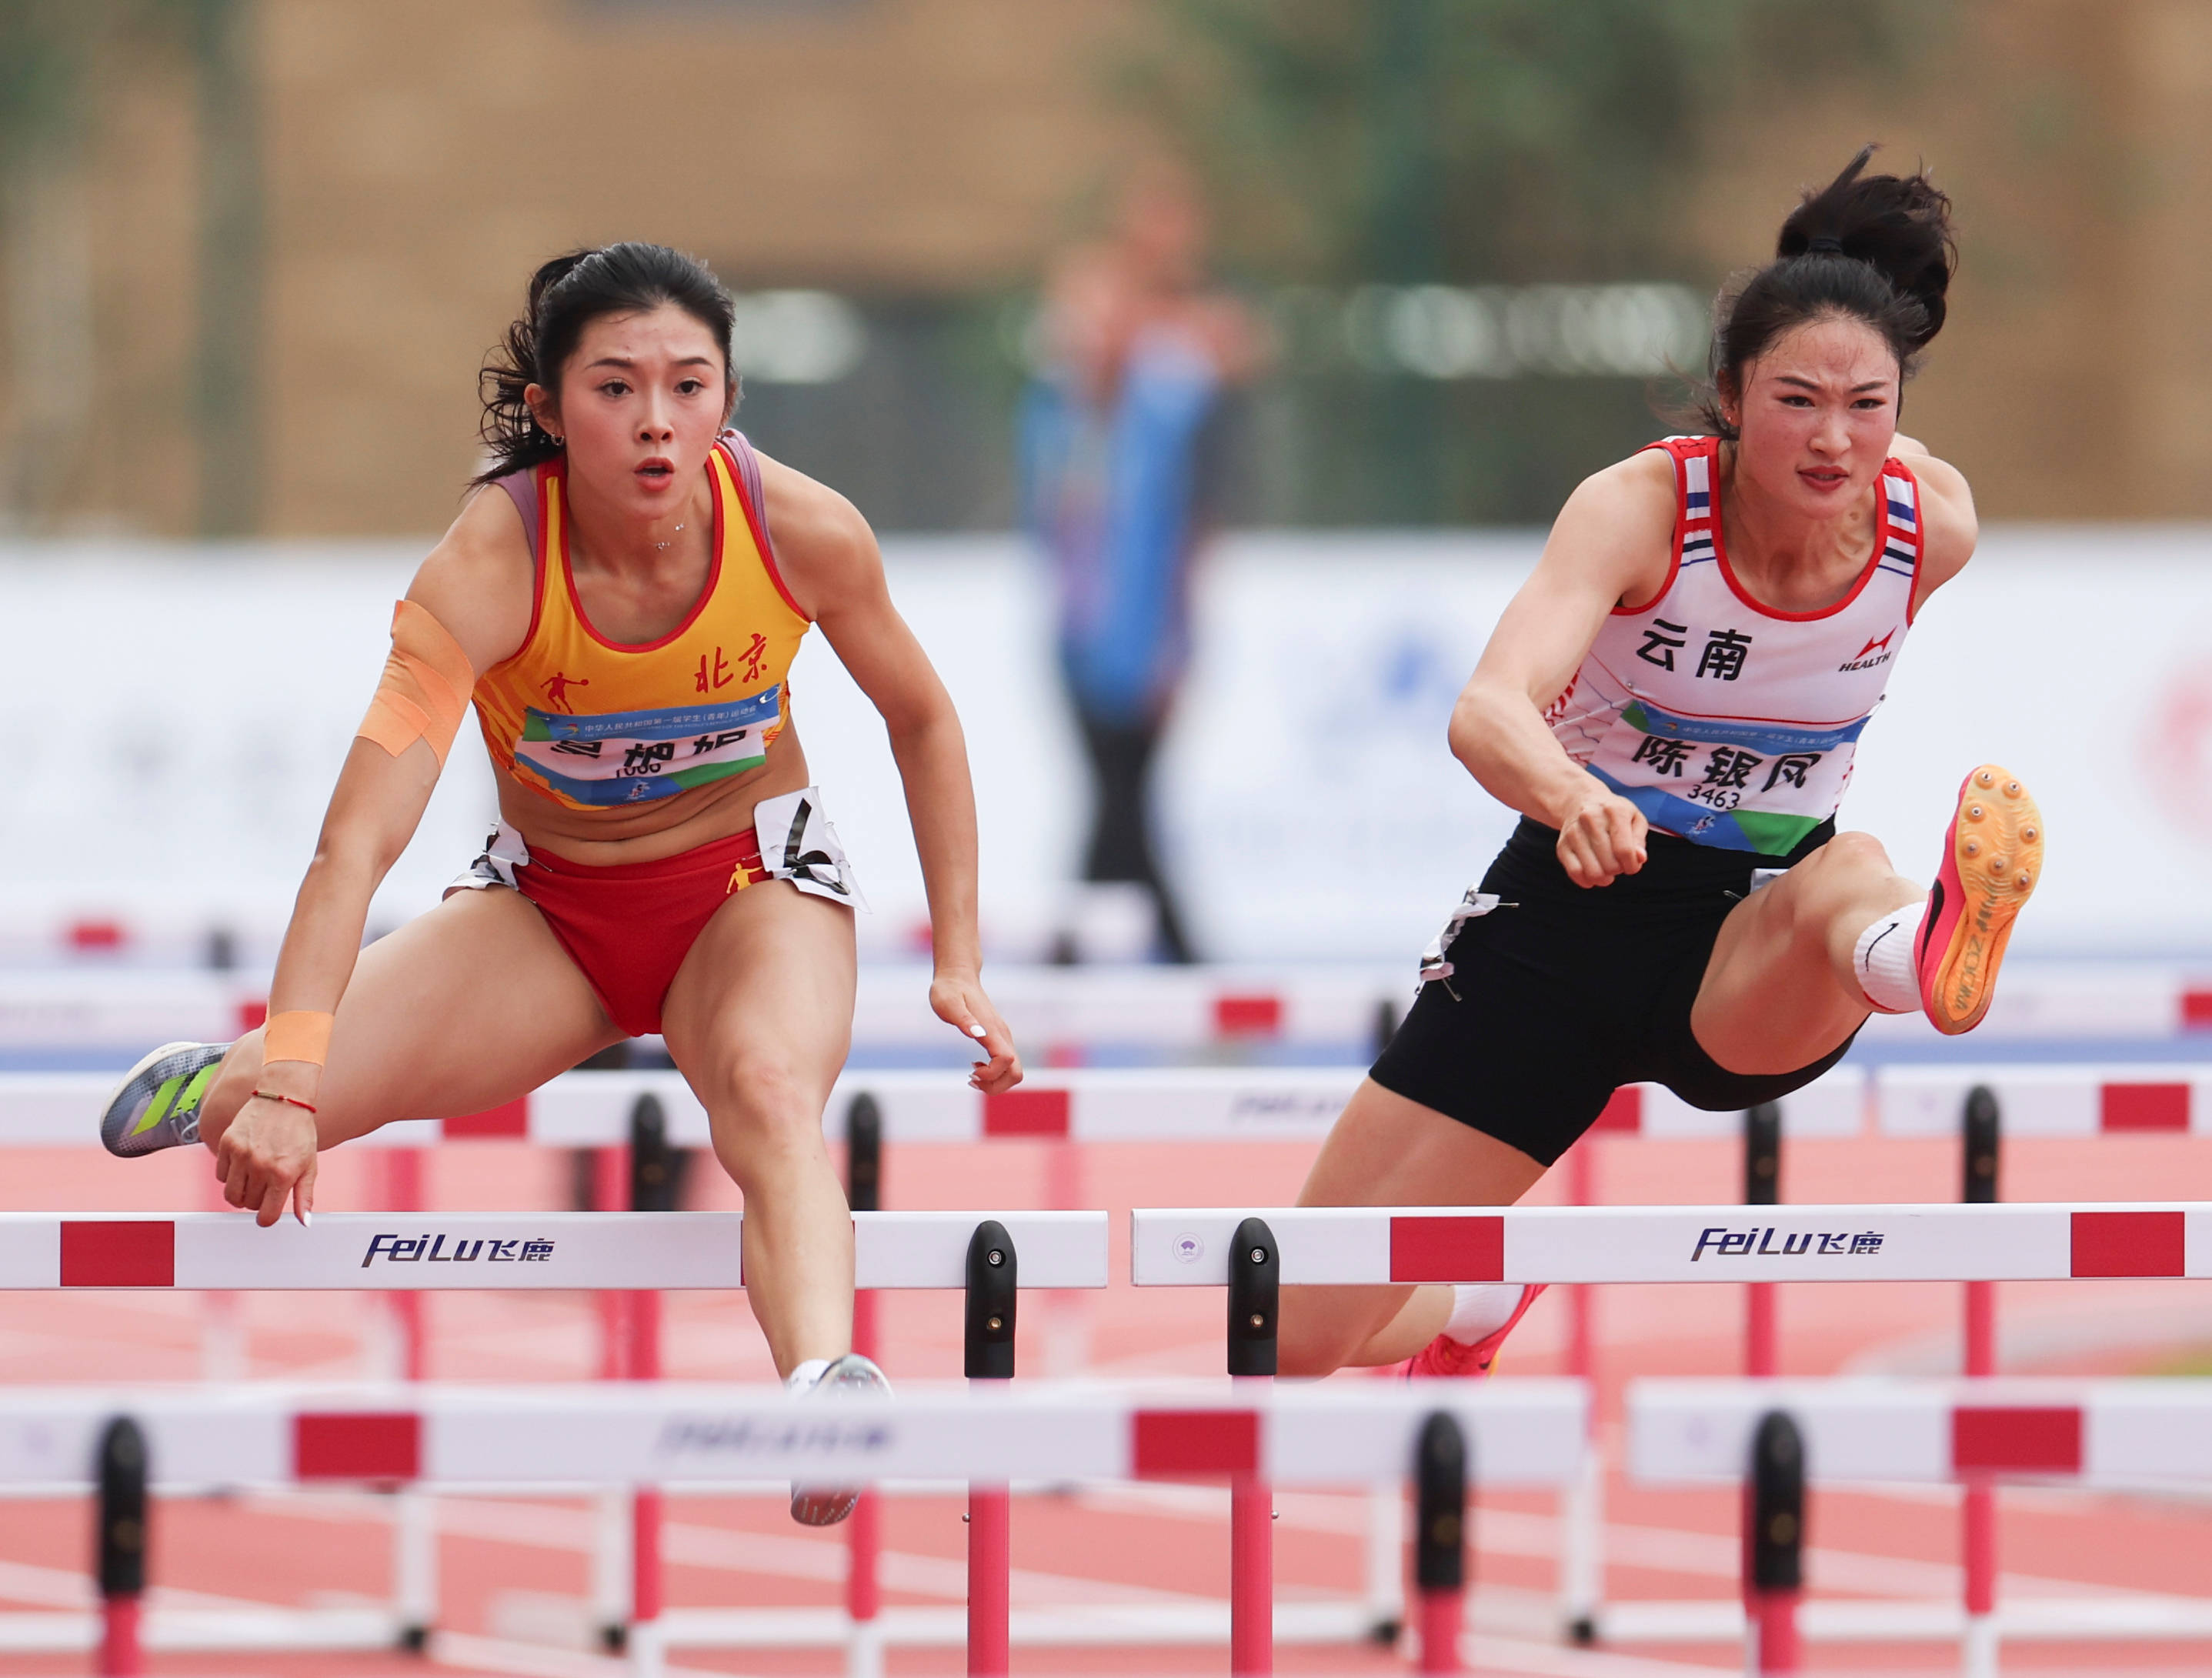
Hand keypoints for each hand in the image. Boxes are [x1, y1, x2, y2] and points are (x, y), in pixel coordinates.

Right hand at [214, 1093, 318, 1227]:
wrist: (284, 1099)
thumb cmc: (299, 1133)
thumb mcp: (309, 1165)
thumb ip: (305, 1196)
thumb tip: (304, 1222)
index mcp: (283, 1174)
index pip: (265, 1216)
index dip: (266, 1218)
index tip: (267, 1212)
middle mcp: (260, 1166)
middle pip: (248, 1205)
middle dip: (257, 1199)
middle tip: (266, 1184)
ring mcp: (241, 1155)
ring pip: (231, 1194)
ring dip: (240, 1191)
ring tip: (252, 1178)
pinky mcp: (227, 1144)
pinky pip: (220, 1175)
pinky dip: (229, 1174)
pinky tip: (243, 1161)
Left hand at [930, 971, 1021, 1093]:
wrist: (958, 976)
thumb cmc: (949, 990)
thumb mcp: (947, 1003)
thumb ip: (963, 1019)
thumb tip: (977, 1034)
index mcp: (992, 1029)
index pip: (1006, 1061)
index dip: (991, 1073)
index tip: (970, 1070)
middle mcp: (1003, 1035)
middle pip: (1016, 1073)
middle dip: (996, 1085)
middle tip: (972, 1078)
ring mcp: (1003, 1037)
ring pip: (1014, 1071)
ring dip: (995, 1082)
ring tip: (972, 1074)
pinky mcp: (999, 1039)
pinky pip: (1007, 1065)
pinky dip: (994, 1074)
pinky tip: (975, 1066)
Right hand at [1555, 786, 1647, 887]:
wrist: (1579, 801)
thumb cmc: (1613, 814)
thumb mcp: (1634, 818)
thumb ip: (1639, 840)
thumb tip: (1639, 858)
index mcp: (1614, 811)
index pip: (1625, 850)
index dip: (1632, 865)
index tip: (1632, 866)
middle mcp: (1591, 819)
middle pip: (1610, 864)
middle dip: (1618, 870)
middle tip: (1618, 863)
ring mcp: (1573, 832)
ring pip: (1592, 871)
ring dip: (1604, 878)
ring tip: (1607, 871)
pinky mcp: (1562, 845)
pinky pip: (1575, 872)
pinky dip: (1587, 880)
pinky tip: (1594, 877)